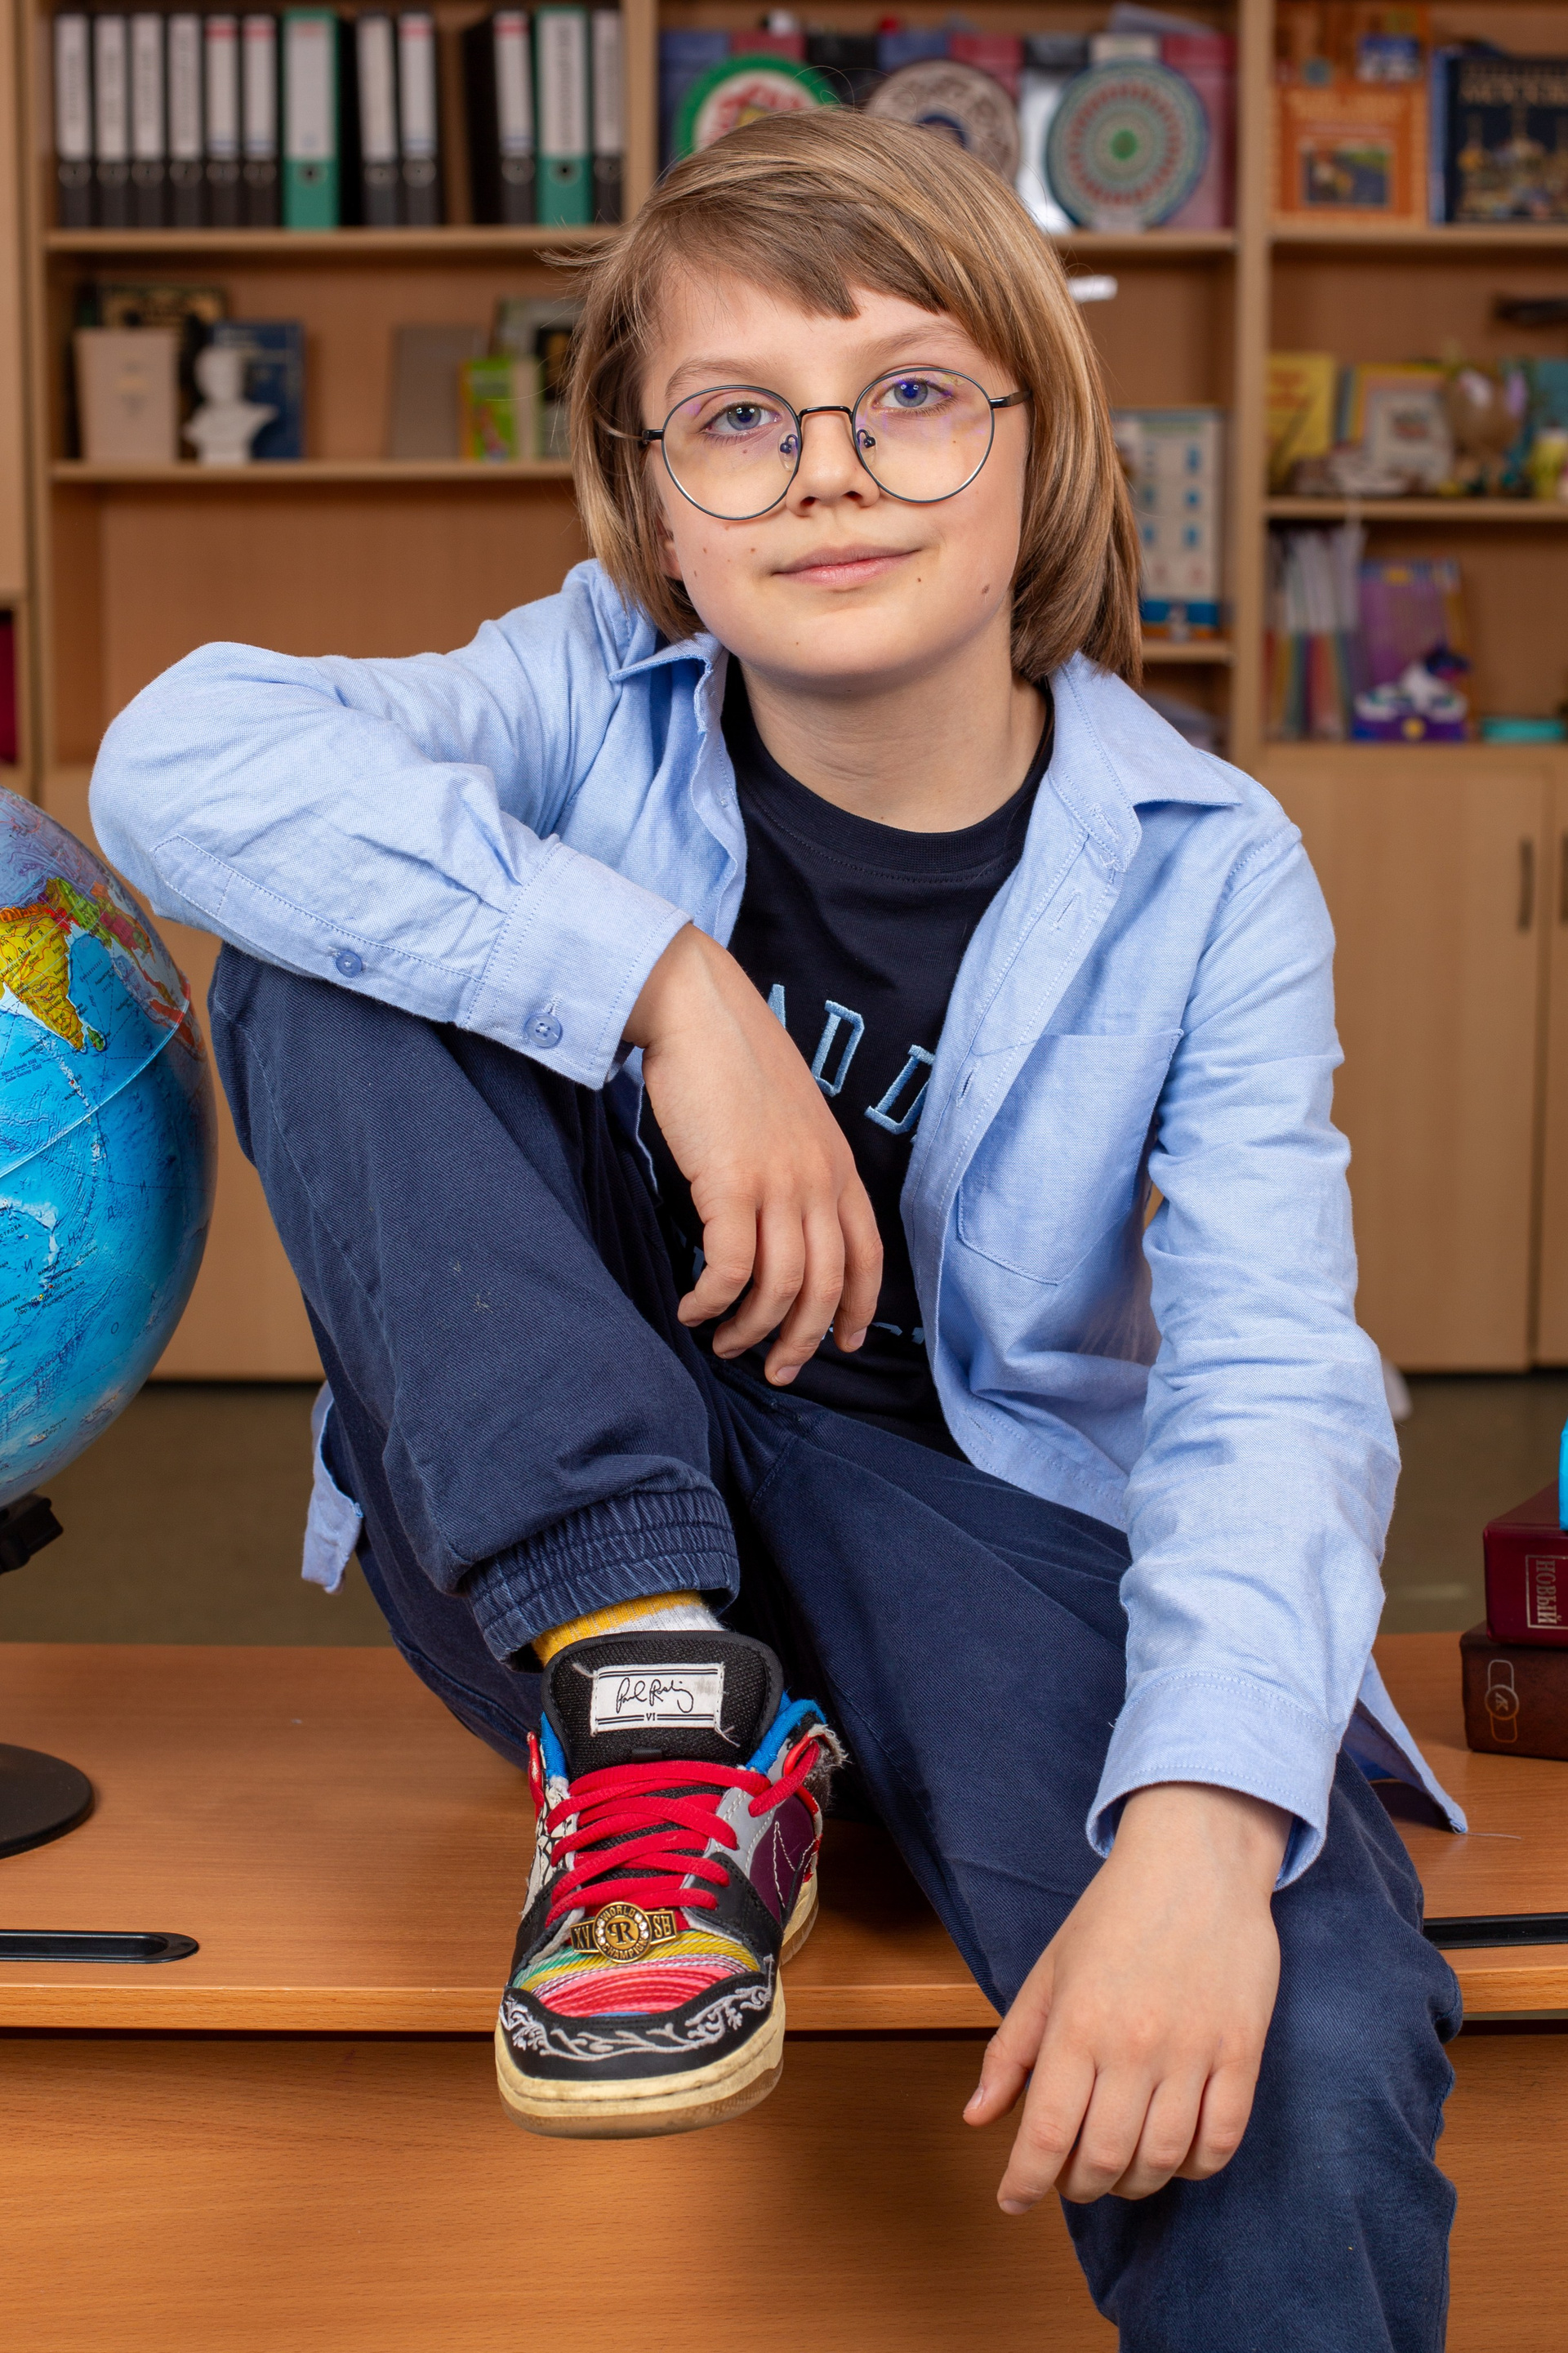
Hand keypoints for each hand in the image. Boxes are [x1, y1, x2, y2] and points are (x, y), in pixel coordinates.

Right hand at [625, 924, 882, 1383]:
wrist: (697, 1007)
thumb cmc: (732, 1058)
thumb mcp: (789, 1117)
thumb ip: (799, 1165)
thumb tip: (781, 1218)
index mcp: (838, 1164)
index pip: (867, 1255)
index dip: (859, 1308)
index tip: (843, 1344)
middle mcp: (819, 1179)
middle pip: (827, 1285)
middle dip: (802, 1340)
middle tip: (774, 1370)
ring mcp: (778, 1182)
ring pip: (781, 1286)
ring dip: (751, 1328)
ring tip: (723, 1342)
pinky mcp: (730, 1183)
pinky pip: (729, 1268)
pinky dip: (712, 1300)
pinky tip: (691, 1307)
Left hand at [964, 1783, 1288, 2210]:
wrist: (1196, 1860)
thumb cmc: (1114, 1912)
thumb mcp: (1049, 1971)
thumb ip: (1012, 2048)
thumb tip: (977, 2116)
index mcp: (1077, 2024)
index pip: (1047, 2135)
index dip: (1025, 2183)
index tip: (1012, 2200)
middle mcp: (1133, 2046)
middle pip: (1103, 2159)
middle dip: (1078, 2186)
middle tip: (1068, 2178)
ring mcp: (1193, 2051)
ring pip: (1162, 2160)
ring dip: (1134, 2183)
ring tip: (1118, 2169)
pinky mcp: (1242, 2051)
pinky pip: (1221, 2140)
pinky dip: (1194, 2166)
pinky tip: (1175, 2155)